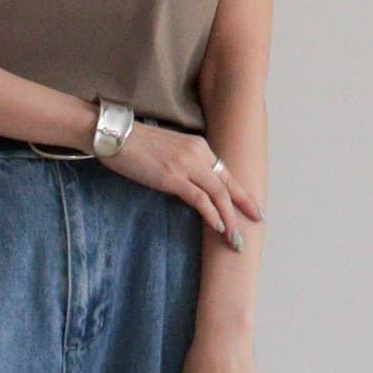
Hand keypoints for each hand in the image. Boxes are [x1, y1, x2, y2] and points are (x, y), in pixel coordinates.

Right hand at [103, 123, 263, 249]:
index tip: (251, 207)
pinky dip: (212, 214)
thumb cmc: (134, 144)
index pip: (225, 172)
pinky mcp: (172, 177)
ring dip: (230, 218)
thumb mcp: (167, 151)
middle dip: (245, 205)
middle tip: (257, 222)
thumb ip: (183, 164)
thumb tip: (190, 186)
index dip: (240, 192)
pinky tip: (219, 227)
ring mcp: (186, 165)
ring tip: (235, 238)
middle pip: (228, 183)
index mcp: (198, 146)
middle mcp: (197, 153)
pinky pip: (200, 199)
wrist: (115, 134)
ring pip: (218, 194)